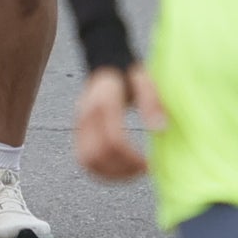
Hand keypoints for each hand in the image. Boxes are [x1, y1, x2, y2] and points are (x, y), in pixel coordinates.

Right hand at [74, 64, 162, 179]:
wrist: (106, 63)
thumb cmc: (129, 75)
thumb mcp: (145, 82)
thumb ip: (152, 103)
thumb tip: (160, 129)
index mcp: (103, 102)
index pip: (114, 139)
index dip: (131, 158)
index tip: (149, 164)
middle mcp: (86, 115)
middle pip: (98, 154)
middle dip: (121, 169)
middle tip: (142, 170)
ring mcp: (78, 124)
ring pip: (87, 161)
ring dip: (110, 173)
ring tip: (131, 173)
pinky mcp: (77, 132)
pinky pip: (83, 159)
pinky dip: (100, 171)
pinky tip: (118, 170)